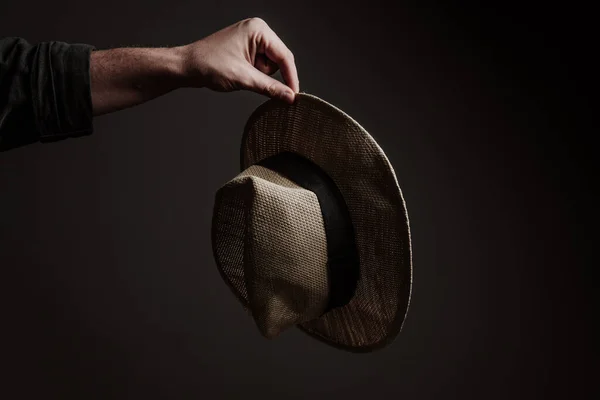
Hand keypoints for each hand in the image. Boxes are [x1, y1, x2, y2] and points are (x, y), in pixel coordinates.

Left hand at [177, 18, 299, 103]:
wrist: (186, 67)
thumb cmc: (209, 65)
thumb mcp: (244, 78)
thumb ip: (270, 88)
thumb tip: (290, 97)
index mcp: (258, 30)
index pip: (285, 56)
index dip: (291, 78)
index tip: (294, 97)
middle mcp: (257, 30)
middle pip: (279, 61)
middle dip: (267, 75)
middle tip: (250, 80)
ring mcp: (251, 39)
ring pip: (270, 66)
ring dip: (259, 76)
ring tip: (240, 75)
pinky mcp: (246, 49)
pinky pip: (260, 66)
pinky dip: (253, 75)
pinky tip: (239, 74)